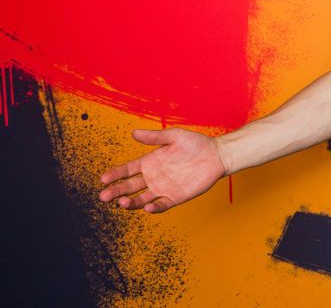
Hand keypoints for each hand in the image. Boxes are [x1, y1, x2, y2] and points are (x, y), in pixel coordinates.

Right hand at [98, 128, 226, 212]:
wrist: (217, 154)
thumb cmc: (195, 143)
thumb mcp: (174, 136)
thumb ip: (155, 136)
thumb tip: (134, 133)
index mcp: (149, 162)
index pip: (127, 170)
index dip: (115, 175)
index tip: (103, 179)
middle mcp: (153, 177)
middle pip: (130, 187)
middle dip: (116, 191)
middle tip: (104, 196)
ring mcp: (163, 188)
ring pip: (142, 198)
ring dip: (131, 202)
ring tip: (122, 202)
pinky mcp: (176, 197)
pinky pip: (162, 205)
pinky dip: (154, 207)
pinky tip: (148, 206)